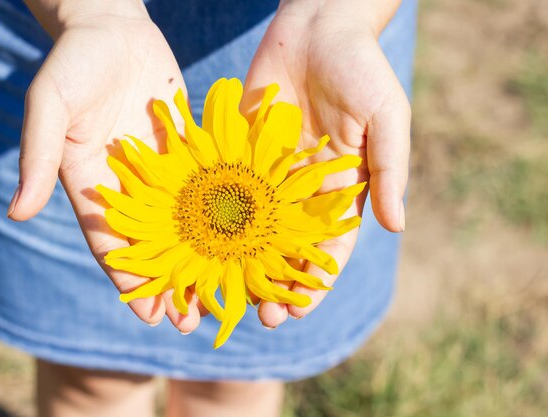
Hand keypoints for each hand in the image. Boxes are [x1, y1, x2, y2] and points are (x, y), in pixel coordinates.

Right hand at [8, 1, 201, 332]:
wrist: (112, 26)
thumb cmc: (75, 61)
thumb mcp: (50, 105)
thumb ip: (37, 156)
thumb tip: (18, 212)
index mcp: (92, 185)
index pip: (109, 243)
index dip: (127, 280)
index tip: (147, 315)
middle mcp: (128, 186)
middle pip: (150, 244)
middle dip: (167, 282)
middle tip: (190, 319)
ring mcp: (159, 171)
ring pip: (181, 225)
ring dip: (198, 259)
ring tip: (220, 292)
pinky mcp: (185, 152)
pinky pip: (204, 188)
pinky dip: (219, 216)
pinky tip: (241, 238)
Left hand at [244, 0, 410, 327]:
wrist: (318, 24)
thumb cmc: (361, 68)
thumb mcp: (385, 116)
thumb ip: (388, 170)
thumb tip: (395, 226)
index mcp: (340, 189)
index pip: (330, 247)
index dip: (317, 280)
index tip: (301, 309)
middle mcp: (302, 190)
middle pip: (286, 249)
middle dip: (277, 284)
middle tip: (262, 317)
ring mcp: (268, 173)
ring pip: (252, 229)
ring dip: (241, 263)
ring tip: (227, 293)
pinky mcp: (240, 151)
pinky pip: (226, 190)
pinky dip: (214, 219)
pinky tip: (199, 243)